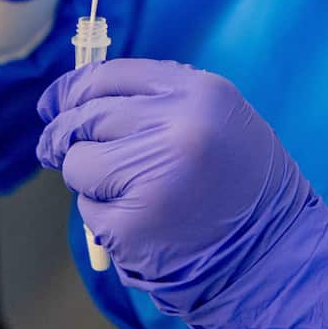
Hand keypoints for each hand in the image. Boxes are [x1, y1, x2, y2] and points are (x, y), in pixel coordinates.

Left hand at [36, 59, 327, 328]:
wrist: (272, 252)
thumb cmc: (242, 182)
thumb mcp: (220, 118)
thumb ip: (161, 100)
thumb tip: (83, 95)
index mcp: (200, 93)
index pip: (109, 76)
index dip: (72, 89)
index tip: (55, 103)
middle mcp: (176, 128)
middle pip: (85, 117)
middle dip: (64, 134)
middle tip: (57, 148)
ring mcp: (151, 177)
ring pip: (78, 163)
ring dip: (87, 177)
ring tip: (126, 190)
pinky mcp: (130, 225)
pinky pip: (89, 209)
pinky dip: (102, 215)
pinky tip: (140, 221)